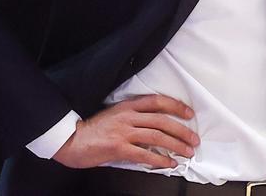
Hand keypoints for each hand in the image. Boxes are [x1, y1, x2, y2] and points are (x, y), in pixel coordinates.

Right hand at [53, 95, 198, 168]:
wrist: (71, 140)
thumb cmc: (92, 130)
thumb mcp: (113, 115)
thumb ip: (132, 118)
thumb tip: (155, 127)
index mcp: (126, 106)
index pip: (156, 101)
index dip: (175, 106)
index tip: (188, 113)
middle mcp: (127, 117)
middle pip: (161, 120)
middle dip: (181, 130)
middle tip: (194, 139)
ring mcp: (123, 132)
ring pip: (157, 136)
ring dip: (176, 145)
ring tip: (187, 152)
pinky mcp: (118, 148)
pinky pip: (145, 154)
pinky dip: (160, 160)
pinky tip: (169, 163)